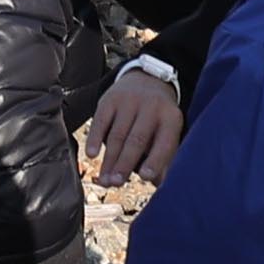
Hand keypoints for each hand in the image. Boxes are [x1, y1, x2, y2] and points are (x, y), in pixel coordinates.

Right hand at [83, 70, 181, 186]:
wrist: (146, 79)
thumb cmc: (159, 117)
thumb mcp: (169, 131)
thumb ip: (166, 157)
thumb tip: (158, 184)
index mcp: (171, 118)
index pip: (164, 142)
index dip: (155, 160)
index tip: (145, 178)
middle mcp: (151, 107)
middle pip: (136, 139)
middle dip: (125, 164)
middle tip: (116, 183)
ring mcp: (129, 101)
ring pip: (117, 134)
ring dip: (109, 159)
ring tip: (105, 179)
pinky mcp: (110, 99)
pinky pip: (100, 121)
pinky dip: (95, 139)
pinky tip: (92, 155)